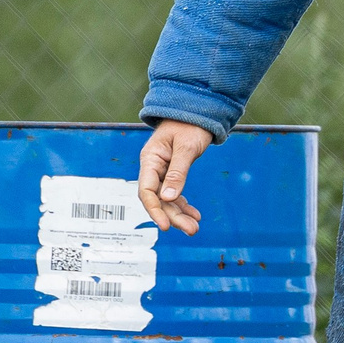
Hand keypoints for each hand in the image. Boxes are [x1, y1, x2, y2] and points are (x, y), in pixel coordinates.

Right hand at [137, 120, 213, 234]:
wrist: (197, 111)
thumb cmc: (190, 125)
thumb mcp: (186, 148)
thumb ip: (177, 172)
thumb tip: (167, 198)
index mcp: (150, 159)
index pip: (146, 191)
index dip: (155, 210)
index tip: (165, 226)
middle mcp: (153, 168)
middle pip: (158, 199)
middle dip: (173, 217)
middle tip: (191, 230)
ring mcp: (162, 171)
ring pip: (167, 199)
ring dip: (179, 215)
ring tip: (194, 228)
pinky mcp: (172, 173)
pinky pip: (175, 194)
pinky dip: (184, 205)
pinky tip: (195, 215)